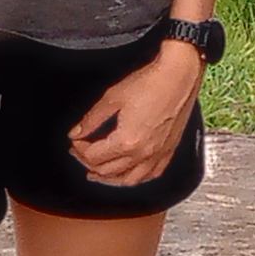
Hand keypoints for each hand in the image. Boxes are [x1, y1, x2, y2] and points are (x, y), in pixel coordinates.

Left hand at [67, 44, 203, 185]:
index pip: (93, 156)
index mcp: (126, 142)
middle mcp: (142, 154)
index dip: (79, 148)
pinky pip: (150, 175)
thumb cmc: (150, 83)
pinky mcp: (168, 151)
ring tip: (97, 173)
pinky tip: (128, 173)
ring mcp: (158, 155)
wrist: (179, 76)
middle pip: (107, 170)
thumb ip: (92, 119)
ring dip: (109, 178)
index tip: (75, 139)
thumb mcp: (112, 98)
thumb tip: (77, 132)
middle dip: (88, 163)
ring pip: (128, 179)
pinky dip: (135, 177)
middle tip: (80, 152)